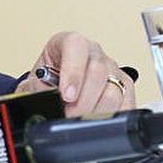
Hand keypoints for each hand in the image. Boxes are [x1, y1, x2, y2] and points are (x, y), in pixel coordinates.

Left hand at [16, 31, 135, 116]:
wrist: (51, 88)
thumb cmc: (45, 81)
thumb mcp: (36, 83)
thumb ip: (41, 89)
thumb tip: (50, 101)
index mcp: (69, 42)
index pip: (76, 46)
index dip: (73, 72)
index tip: (67, 95)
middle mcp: (93, 51)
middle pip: (98, 72)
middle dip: (82, 101)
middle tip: (69, 114)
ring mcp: (112, 67)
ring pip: (114, 91)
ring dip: (96, 111)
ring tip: (79, 118)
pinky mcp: (125, 86)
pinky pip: (127, 103)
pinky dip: (112, 117)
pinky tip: (97, 121)